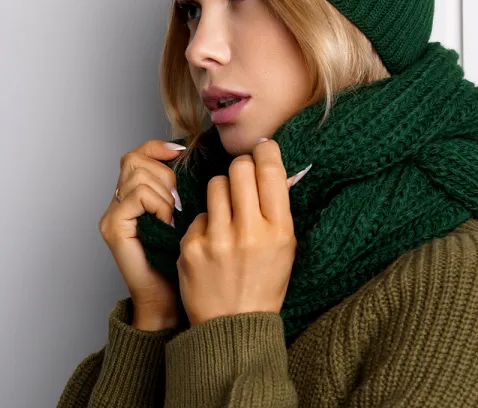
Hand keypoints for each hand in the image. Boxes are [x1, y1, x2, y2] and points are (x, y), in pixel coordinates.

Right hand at [98, 139, 185, 328]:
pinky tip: (167, 222)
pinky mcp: (113, 227)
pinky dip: (157, 204)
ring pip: (137, 175)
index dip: (157, 147)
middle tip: (179, 199)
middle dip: (165, 173)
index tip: (179, 152)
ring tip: (173, 215)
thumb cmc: (181, 258)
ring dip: (164, 192)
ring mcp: (113, 214)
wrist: (169, 297)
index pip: (137, 154)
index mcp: (134, 194)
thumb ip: (182, 186)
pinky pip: (136, 195)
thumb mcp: (186, 212)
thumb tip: (198, 158)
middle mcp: (118, 201)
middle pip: (135, 159)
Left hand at [176, 138, 310, 325]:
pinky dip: (206, 223)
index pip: (270, 169)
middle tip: (242, 178)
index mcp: (279, 230)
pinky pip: (198, 214)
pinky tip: (212, 241)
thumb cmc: (264, 283)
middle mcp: (249, 231)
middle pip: (239, 168)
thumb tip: (269, 166)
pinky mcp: (191, 248)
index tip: (262, 149)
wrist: (234, 327)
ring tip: (226, 211)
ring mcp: (217, 239)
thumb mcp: (286, 246)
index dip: (265, 150)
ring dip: (222, 191)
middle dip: (241, 167)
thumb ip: (278, 207)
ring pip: (215, 184)